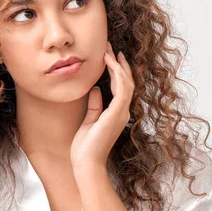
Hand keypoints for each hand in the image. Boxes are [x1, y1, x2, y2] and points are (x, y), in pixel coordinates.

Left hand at [70, 41, 134, 170]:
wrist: (86, 164)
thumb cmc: (85, 147)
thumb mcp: (89, 121)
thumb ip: (95, 105)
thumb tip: (95, 90)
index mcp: (117, 113)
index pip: (120, 87)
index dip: (116, 70)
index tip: (108, 55)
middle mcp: (122, 111)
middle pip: (126, 81)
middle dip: (119, 63)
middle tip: (110, 46)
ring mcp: (122, 112)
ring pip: (126, 82)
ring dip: (118, 64)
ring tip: (109, 49)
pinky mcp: (117, 113)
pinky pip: (122, 88)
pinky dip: (117, 73)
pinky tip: (109, 62)